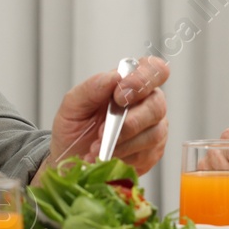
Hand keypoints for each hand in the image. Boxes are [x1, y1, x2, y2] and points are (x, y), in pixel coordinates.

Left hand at [45, 56, 169, 173]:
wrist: (71, 159)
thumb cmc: (74, 127)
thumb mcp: (73, 104)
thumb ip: (92, 87)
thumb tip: (114, 77)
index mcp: (131, 83)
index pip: (155, 70)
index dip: (143, 80)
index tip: (120, 96)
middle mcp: (147, 103)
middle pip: (157, 105)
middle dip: (129, 122)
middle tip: (103, 132)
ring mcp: (153, 129)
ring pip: (153, 133)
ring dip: (122, 143)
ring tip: (98, 148)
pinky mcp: (151, 153)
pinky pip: (145, 154)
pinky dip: (122, 157)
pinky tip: (106, 157)